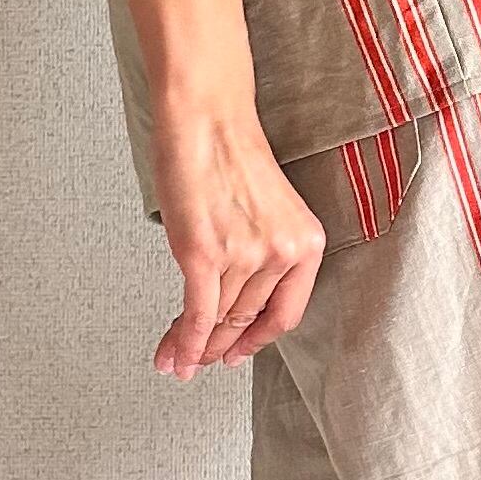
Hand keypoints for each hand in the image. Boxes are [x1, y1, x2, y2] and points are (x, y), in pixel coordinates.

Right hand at [149, 99, 327, 380]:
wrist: (206, 119)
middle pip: (246, 321)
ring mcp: (245, 257)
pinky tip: (173, 356)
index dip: (257, 341)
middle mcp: (282, 253)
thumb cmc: (229, 154)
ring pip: (218, 320)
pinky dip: (183, 341)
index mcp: (307, 244)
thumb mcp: (268, 212)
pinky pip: (197, 314)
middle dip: (218, 347)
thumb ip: (262, 255)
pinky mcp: (206, 256)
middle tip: (198, 361)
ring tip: (176, 359)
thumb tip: (235, 301)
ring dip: (193, 347)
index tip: (238, 354)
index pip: (285, 315)